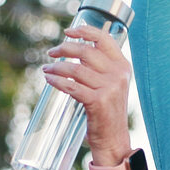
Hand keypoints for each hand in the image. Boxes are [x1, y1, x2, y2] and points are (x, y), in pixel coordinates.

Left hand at [42, 24, 133, 166]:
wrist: (113, 139)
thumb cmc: (106, 111)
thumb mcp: (111, 84)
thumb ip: (100, 67)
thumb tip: (75, 50)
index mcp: (122, 66)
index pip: (105, 39)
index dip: (85, 31)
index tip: (68, 32)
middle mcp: (118, 74)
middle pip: (86, 51)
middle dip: (64, 49)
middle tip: (52, 53)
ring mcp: (109, 88)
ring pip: (76, 69)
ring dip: (57, 67)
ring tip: (47, 69)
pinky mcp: (98, 101)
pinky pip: (72, 86)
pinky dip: (57, 81)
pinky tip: (49, 80)